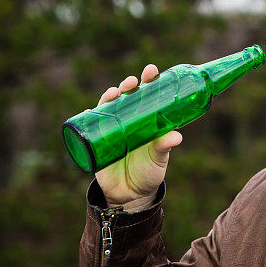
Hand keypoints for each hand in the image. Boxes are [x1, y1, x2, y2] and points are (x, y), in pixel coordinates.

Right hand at [94, 64, 182, 210]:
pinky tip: (90, 111)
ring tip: (114, 93)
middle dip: (128, 84)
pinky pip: (90, 127)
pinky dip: (89, 117)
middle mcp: (129, 121)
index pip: (148, 95)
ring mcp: (112, 130)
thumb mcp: (158, 159)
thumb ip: (164, 147)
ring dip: (109, 96)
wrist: (130, 195)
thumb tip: (176, 136)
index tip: (151, 70)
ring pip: (108, 106)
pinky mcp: (98, 143)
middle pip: (126, 96)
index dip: (149, 81)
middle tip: (132, 81)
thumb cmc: (148, 173)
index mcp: (147, 120)